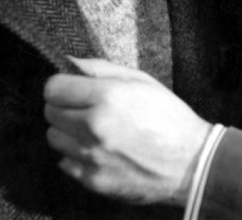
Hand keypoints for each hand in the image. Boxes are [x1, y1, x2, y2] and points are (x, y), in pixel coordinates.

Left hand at [44, 57, 211, 204]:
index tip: (71, 88)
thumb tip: (70, 62)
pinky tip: (97, 150)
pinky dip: (75, 155)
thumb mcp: (142, 82)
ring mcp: (92, 156)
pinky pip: (64, 163)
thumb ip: (102, 69)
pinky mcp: (93, 180)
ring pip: (54, 138)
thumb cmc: (169, 117)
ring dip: (68, 131)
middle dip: (63, 106)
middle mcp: (94, 126)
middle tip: (83, 108)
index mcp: (107, 96)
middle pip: (50, 112)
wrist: (190, 162)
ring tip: (91, 130)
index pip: (54, 88)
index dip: (62, 85)